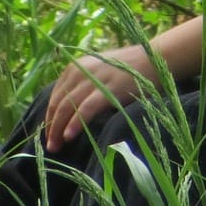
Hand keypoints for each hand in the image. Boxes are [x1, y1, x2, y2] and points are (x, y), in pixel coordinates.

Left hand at [44, 43, 159, 150]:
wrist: (156, 58)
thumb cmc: (129, 68)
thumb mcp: (99, 70)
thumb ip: (83, 83)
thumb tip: (66, 110)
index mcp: (76, 66)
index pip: (55, 96)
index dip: (50, 117)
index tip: (51, 133)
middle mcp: (81, 70)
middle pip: (58, 103)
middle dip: (51, 127)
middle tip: (51, 146)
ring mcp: (95, 79)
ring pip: (67, 107)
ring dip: (58, 130)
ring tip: (57, 146)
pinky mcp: (108, 89)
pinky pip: (85, 109)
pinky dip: (75, 123)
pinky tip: (69, 136)